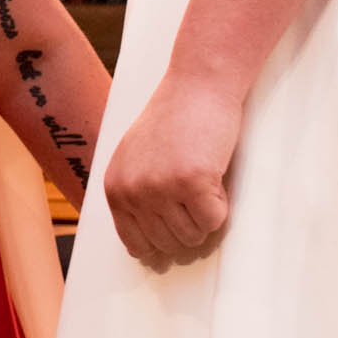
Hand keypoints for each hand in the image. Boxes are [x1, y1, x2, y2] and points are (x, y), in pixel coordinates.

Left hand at [102, 73, 240, 267]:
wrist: (196, 86)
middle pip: (168, 245)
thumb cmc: (172, 122)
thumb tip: (142, 251)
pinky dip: (222, 206)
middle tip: (194, 193)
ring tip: (202, 178)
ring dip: (205, 216)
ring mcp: (160, 188)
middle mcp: (132, 191)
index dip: (161, 245)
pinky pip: (214, 222)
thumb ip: (134, 198)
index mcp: (115, 188)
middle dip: (188, 227)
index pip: (135, 244)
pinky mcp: (191, 182)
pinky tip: (214, 177)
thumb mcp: (135, 160)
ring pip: (193, 237)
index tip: (176, 234)